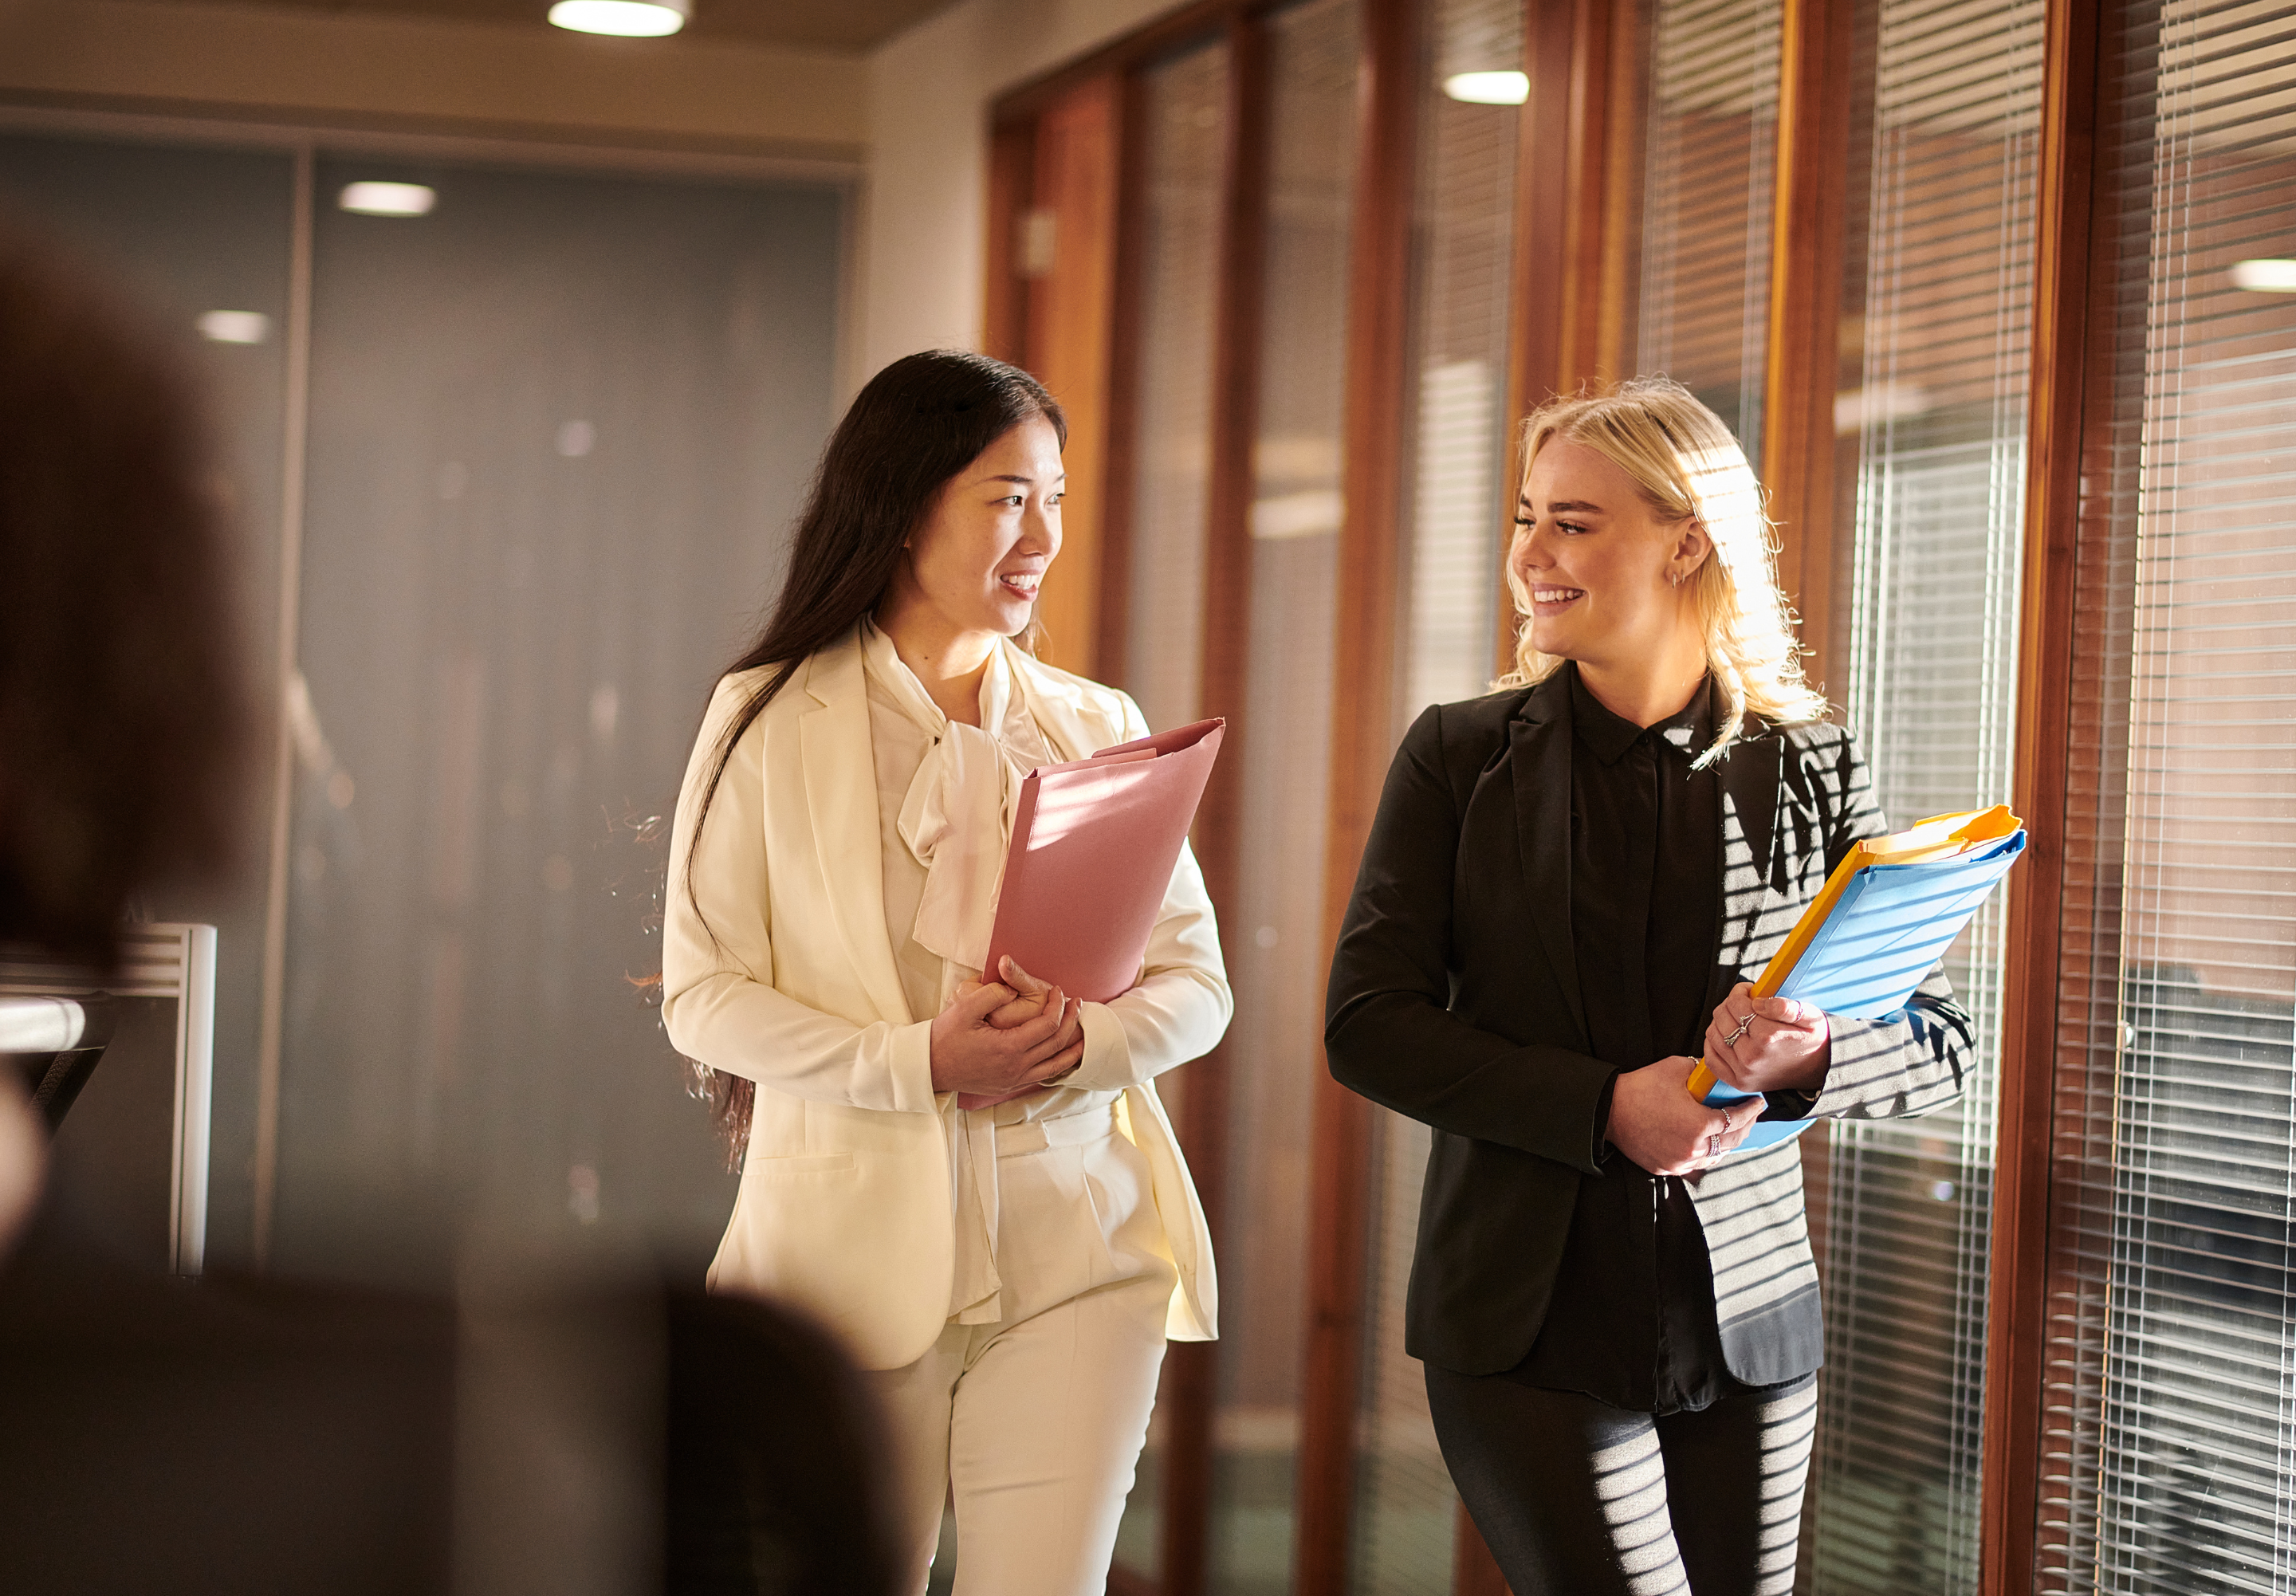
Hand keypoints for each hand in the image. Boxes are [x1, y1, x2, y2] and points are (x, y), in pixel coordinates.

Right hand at [932, 959, 1082, 1107]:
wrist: (928, 1067)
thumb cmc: (944, 1037)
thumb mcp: (964, 1008)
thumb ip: (992, 994)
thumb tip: (1014, 990)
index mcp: (1008, 1048)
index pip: (1048, 1025)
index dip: (1058, 1005)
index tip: (1057, 989)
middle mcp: (1016, 1067)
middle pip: (1058, 1044)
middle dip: (1071, 1021)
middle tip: (1076, 1003)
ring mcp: (1014, 1079)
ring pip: (1056, 1065)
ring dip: (1073, 1047)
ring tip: (1082, 1031)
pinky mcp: (1009, 1085)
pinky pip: (1043, 1075)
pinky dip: (1059, 1063)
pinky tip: (1063, 1054)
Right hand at [1605, 1055, 1766, 1175]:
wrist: (1608, 1110)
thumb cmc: (1640, 1088)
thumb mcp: (1676, 1068)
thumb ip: (1703, 1072)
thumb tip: (1718, 1074)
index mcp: (1700, 1124)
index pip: (1738, 1119)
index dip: (1752, 1110)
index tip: (1758, 1103)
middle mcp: (1694, 1148)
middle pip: (1732, 1141)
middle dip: (1745, 1127)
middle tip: (1750, 1115)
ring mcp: (1680, 1162)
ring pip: (1716, 1156)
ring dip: (1727, 1143)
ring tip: (1732, 1130)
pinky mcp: (1667, 1168)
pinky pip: (1696, 1164)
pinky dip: (1707, 1153)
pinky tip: (1709, 1143)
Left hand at [1704, 983, 1829, 1094]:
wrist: (1815, 1071)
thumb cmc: (1811, 1040)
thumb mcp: (1810, 1017)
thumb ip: (1785, 1006)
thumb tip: (1756, 1002)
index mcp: (1768, 1037)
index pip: (1736, 1004)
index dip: (1739, 992)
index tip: (1748, 991)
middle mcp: (1752, 1056)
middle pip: (1722, 1018)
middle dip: (1729, 1004)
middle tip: (1742, 1003)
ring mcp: (1743, 1072)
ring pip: (1713, 1035)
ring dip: (1720, 1021)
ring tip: (1735, 1018)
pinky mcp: (1738, 1082)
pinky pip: (1711, 1059)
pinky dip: (1712, 1043)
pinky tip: (1725, 1035)